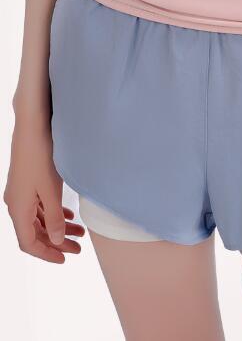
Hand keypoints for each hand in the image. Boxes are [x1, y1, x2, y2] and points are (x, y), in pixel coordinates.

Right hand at [3, 114, 84, 262]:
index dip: (46, 254)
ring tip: (80, 231)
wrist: (33, 127)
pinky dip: (53, 212)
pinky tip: (69, 213)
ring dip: (58, 226)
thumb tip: (56, 241)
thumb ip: (54, 218)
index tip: (65, 258)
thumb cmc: (41, 156)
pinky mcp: (27, 182)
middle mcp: (16, 203)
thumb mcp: (51, 191)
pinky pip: (39, 205)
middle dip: (57, 241)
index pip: (29, 243)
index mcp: (18, 209)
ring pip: (39, 218)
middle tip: (79, 247)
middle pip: (35, 232)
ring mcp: (21, 192)